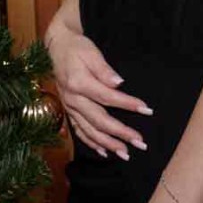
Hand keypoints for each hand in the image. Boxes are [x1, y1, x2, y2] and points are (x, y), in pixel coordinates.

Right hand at [45, 20, 150, 159]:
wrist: (56, 48)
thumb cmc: (76, 48)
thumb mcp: (90, 52)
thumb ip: (104, 69)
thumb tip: (118, 83)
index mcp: (79, 83)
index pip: (107, 97)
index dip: (127, 104)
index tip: (146, 110)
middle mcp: (73, 99)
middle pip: (99, 120)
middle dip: (120, 133)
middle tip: (140, 142)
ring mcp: (70, 107)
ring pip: (89, 130)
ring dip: (108, 144)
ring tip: (125, 153)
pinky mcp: (69, 111)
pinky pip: (79, 131)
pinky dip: (92, 143)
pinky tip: (105, 152)